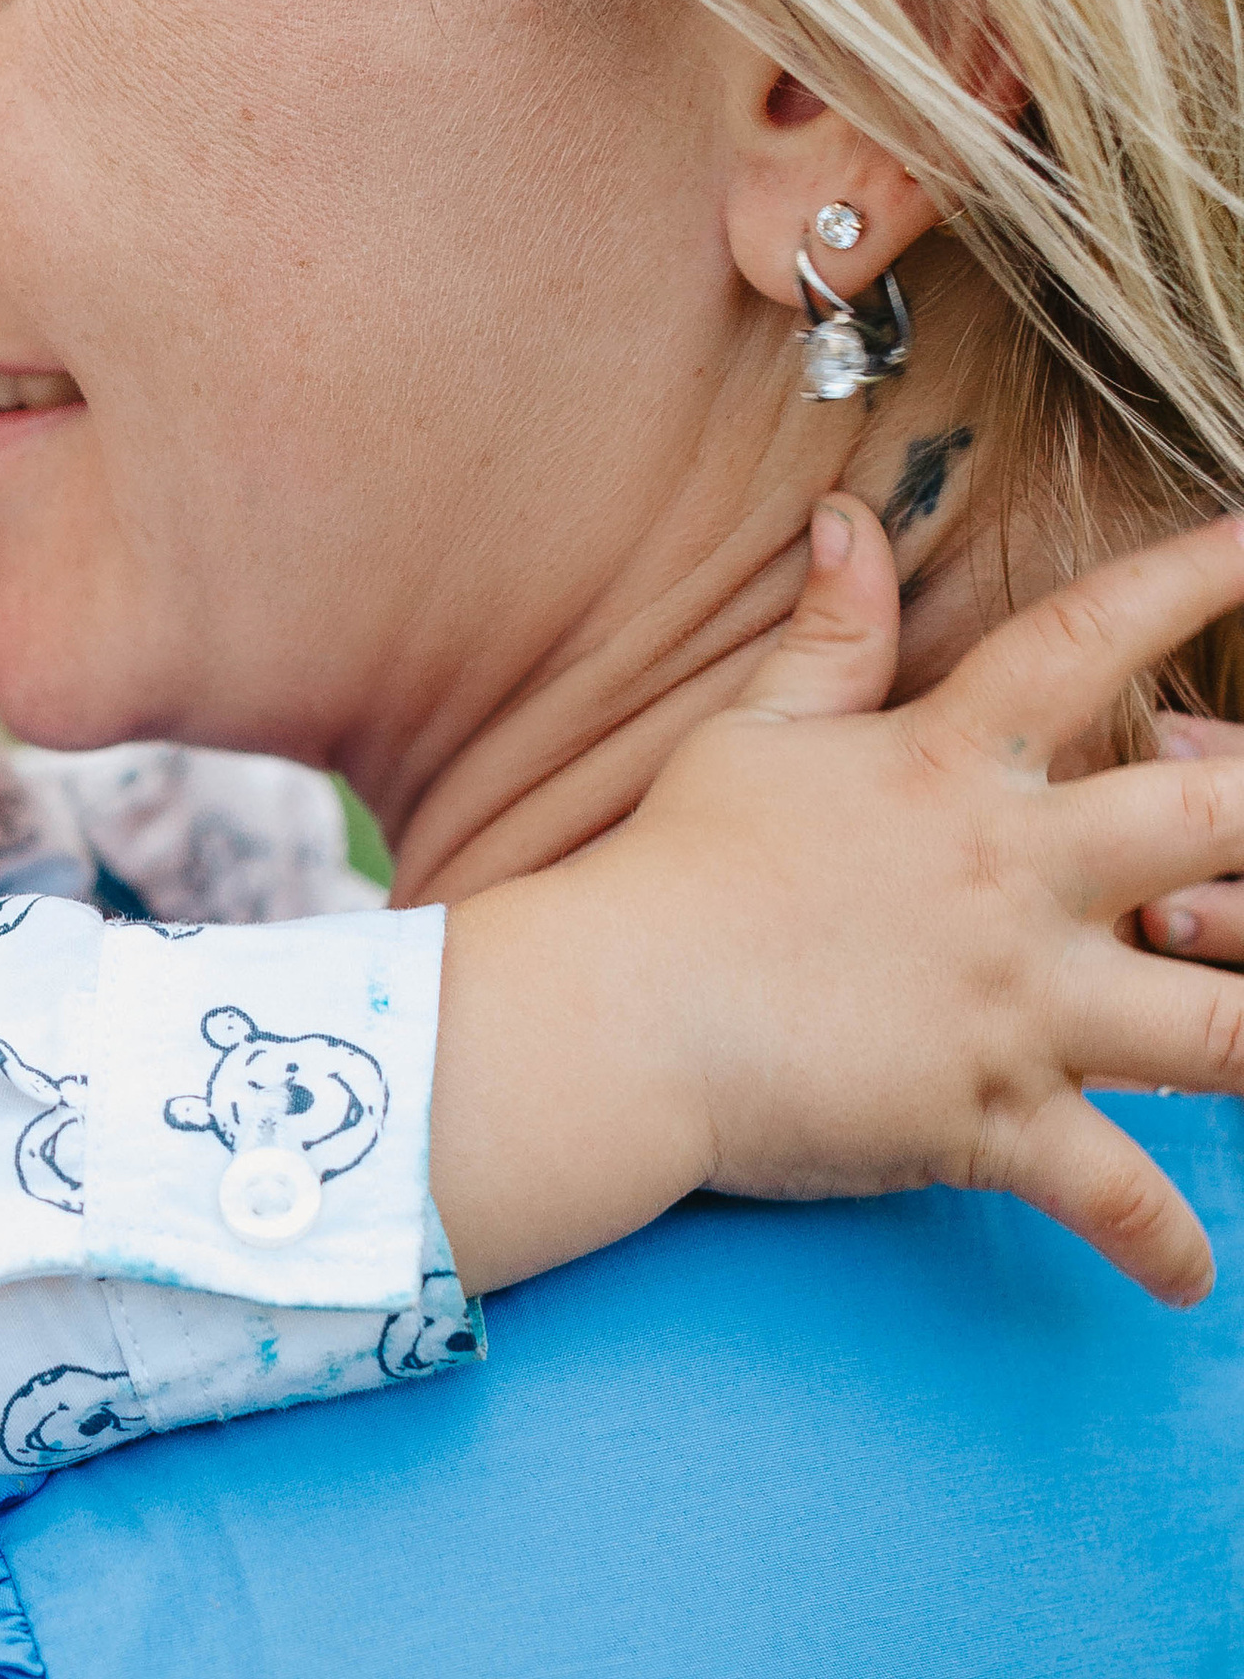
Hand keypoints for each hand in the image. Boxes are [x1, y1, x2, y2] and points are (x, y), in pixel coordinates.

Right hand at [609, 498, 1243, 1305]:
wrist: (614, 1010)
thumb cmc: (674, 863)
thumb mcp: (751, 731)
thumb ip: (828, 634)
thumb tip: (850, 520)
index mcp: (948, 764)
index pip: (1089, 640)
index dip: (1194, 575)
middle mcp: (1009, 873)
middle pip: (1219, 819)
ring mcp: (1014, 1003)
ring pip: (1225, 1029)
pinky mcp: (991, 1117)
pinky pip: (1113, 1196)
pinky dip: (1159, 1246)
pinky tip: (1189, 1277)